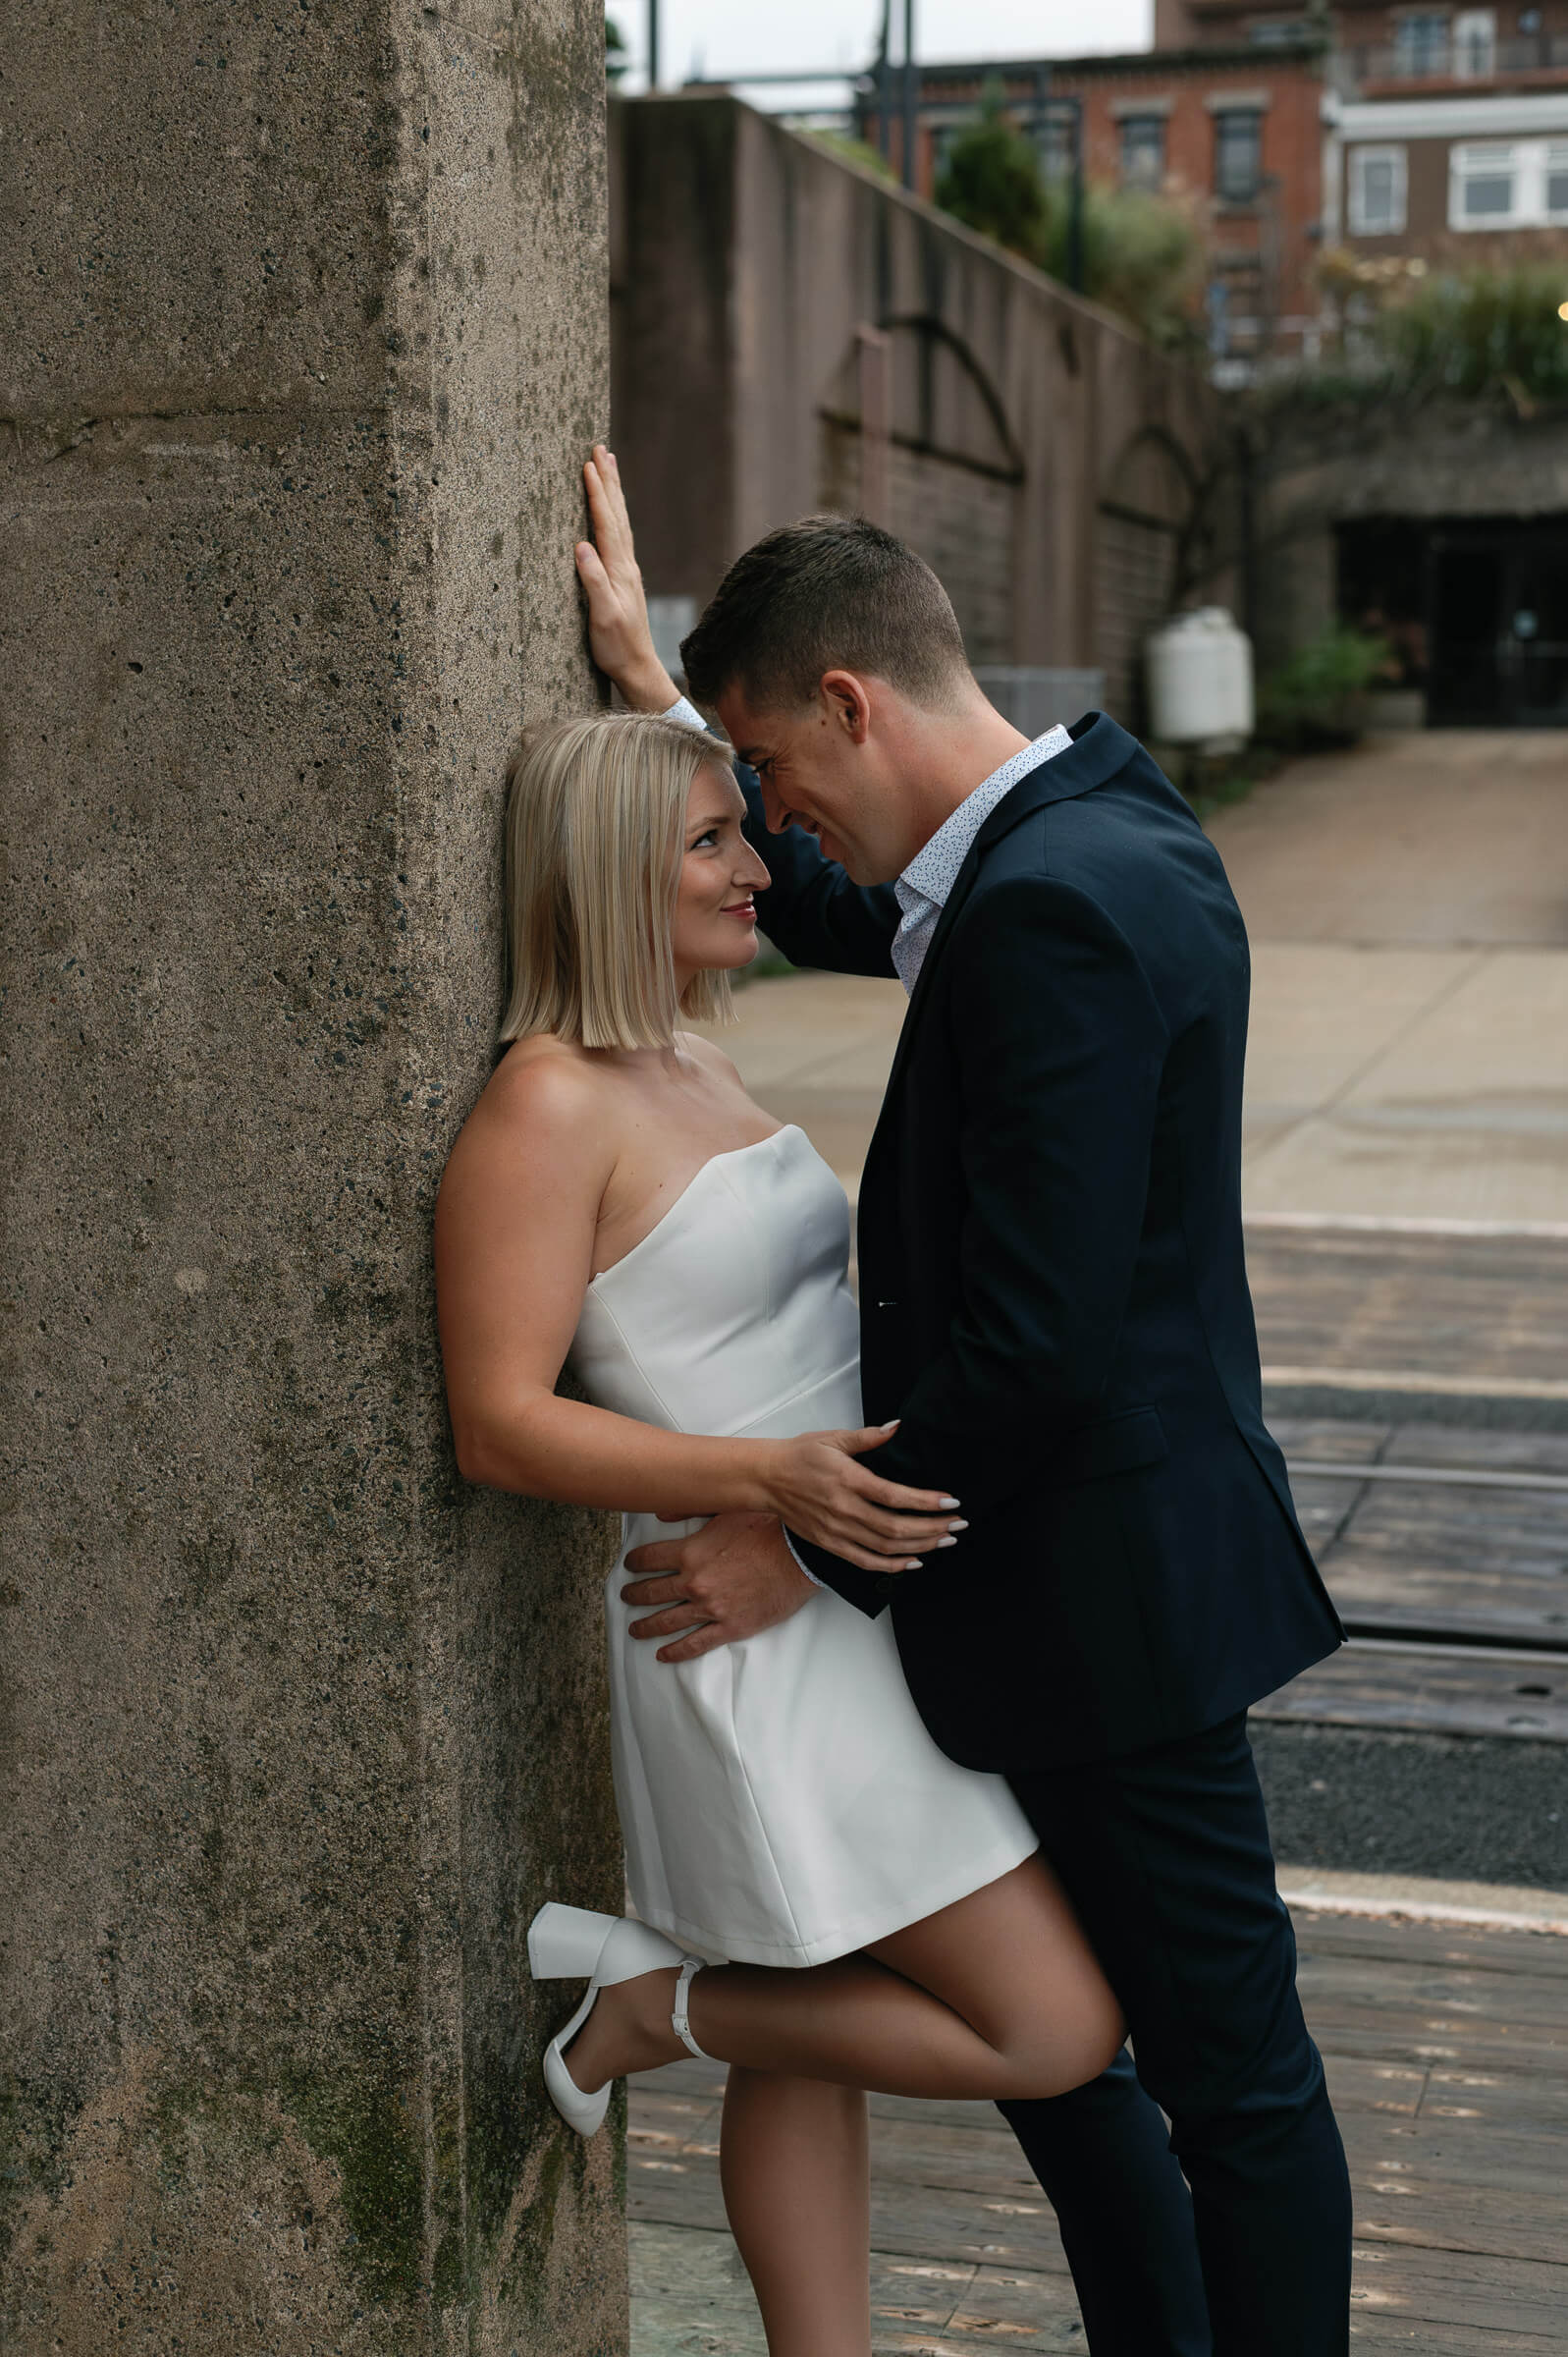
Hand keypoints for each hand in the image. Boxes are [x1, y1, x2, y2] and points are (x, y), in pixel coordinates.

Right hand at [574, 444, 679, 711]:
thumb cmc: (617, 647)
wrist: (638, 668)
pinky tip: (611, 514)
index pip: (606, 523)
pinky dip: (614, 516)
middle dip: (608, 480)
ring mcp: (627, 571)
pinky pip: (619, 536)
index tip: (588, 464)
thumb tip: (581, 546)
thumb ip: (594, 581)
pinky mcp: (624, 580)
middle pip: (617, 514)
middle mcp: (626, 565)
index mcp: (618, 569)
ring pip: (620, 522)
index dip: (597, 493)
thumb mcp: (602, 616)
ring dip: (613, 493)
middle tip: (601, 449)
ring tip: (608, 467)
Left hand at [622, 1513, 816, 1662]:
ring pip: (667, 1621)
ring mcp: (710, 1608)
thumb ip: (690, 1510)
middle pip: (652, 1591)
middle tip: (626, 1596)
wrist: (799, 1555)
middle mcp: (694, 1582)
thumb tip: (661, 1513)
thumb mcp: (725, 1508)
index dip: (635, 1562)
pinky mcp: (730, 1627)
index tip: (629, 1565)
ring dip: (647, 1626)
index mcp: (690, 1552)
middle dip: (635, 1594)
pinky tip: (663, 1654)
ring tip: (635, 1629)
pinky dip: (676, 1651)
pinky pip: (695, 1644)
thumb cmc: (767, 1527)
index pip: (649, 1558)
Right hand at [752, 1420, 963, 1571]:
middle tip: (959, 1524)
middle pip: (896, 1527)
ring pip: (885, 1547)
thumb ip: (868, 1437)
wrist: (765, 1479)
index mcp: (848, 1479)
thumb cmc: (799, 1455)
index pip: (894, 1496)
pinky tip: (914, 1562)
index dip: (926, 1501)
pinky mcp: (830, 1545)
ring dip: (920, 1547)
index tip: (951, 1501)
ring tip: (945, 1540)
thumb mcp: (833, 1438)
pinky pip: (865, 1561)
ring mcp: (836, 1531)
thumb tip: (897, 1427)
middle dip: (932, 1528)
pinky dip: (892, 1566)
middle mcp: (844, 1509)